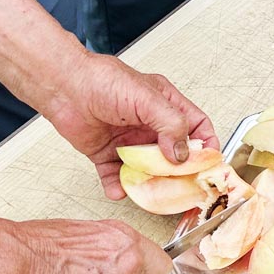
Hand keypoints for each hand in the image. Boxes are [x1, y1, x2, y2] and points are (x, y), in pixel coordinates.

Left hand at [40, 52, 217, 199]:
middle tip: (182, 186)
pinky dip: (118, 186)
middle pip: (174, 153)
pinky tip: (118, 190)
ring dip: (149, 182)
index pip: (197, 127)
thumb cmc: (103, 81)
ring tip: (150, 192)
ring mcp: (128, 140)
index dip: (206, 145)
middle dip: (179, 171)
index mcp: (166, 105)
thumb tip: (182, 154)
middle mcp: (149, 124)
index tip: (209, 164)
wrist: (63, 86)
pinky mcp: (106, 152)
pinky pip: (115, 175)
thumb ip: (171, 125)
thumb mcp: (147, 99)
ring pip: (147, 169)